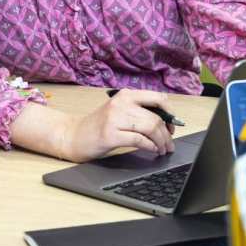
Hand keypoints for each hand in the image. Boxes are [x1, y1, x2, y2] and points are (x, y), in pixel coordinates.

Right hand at [60, 89, 175, 162]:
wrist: (73, 135)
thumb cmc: (99, 125)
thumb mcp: (120, 111)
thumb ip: (140, 112)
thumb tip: (168, 122)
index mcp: (126, 95)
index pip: (158, 98)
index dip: (170, 113)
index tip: (172, 126)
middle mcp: (121, 103)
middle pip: (156, 117)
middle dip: (167, 133)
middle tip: (170, 143)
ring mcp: (115, 118)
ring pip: (150, 127)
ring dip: (161, 141)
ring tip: (163, 149)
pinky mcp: (110, 134)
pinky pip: (139, 140)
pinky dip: (151, 147)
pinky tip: (152, 150)